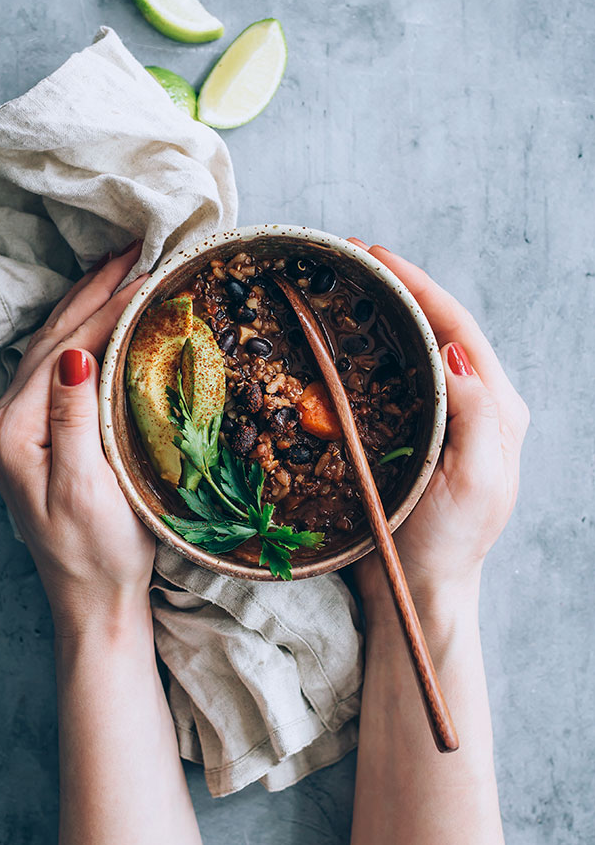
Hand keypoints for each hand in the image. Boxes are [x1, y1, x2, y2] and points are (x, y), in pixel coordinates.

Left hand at [0, 243, 153, 634]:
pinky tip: (100, 324)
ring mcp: (16, 428)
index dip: (107, 309)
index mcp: (12, 430)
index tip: (148, 276)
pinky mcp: (34, 436)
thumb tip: (75, 354)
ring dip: (85, 306)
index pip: (65, 349)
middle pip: (51, 339)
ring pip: (51, 348)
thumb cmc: (96, 551)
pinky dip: (81, 336)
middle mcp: (4, 422)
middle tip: (133, 250)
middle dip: (93, 291)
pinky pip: (56, 370)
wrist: (91, 598)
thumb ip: (72, 419)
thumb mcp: (84, 487)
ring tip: (120, 272)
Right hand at [348, 240, 528, 608]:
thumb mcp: (476, 483)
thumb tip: (458, 351)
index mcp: (497, 409)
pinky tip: (348, 338)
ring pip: (417, 347)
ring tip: (348, 285)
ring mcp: (447, 416)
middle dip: (399, 288)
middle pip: (439, 327)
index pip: (459, 329)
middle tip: (353, 260)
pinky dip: (374, 347)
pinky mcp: (419, 431)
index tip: (377, 256)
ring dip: (385, 312)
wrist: (422, 588)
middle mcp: (476, 404)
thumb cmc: (448, 544)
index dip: (418, 287)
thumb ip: (475, 416)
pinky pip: (398, 376)